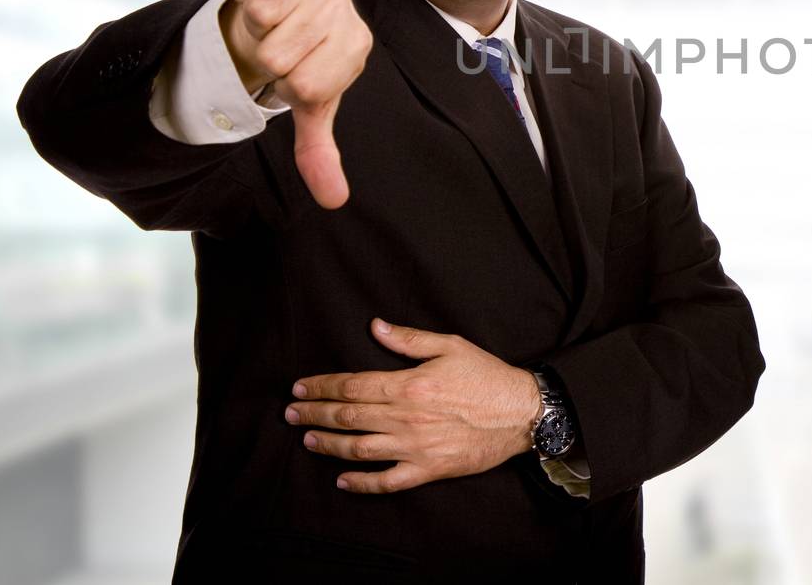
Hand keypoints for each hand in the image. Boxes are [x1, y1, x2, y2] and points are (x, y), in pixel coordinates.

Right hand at [220, 0, 371, 207]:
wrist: (290, 0)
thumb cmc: (302, 56)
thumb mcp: (312, 105)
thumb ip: (319, 153)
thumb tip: (334, 202)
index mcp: (356, 46)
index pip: (303, 85)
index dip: (287, 84)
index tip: (296, 71)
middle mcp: (342, 6)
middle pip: (277, 53)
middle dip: (268, 54)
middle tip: (280, 43)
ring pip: (260, 13)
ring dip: (253, 22)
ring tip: (271, 18)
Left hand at [285, 319, 541, 493]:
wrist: (521, 412)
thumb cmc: (487, 375)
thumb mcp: (450, 345)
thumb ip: (409, 339)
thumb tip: (374, 326)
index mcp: (409, 384)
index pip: (353, 386)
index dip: (322, 387)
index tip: (300, 388)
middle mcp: (407, 417)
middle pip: (348, 417)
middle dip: (314, 414)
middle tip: (290, 413)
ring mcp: (415, 447)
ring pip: (359, 449)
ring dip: (328, 445)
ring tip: (308, 439)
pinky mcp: (428, 469)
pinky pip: (387, 481)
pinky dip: (361, 483)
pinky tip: (342, 480)